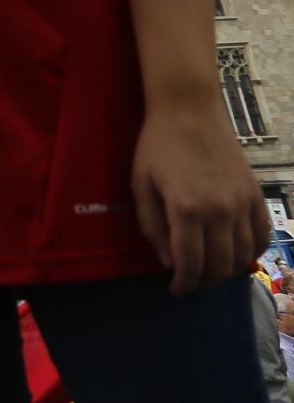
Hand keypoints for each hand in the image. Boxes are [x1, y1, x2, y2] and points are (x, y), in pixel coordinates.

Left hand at [132, 98, 270, 292]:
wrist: (189, 112)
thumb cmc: (157, 147)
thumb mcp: (141, 186)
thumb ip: (153, 228)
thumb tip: (169, 262)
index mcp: (186, 209)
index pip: (191, 264)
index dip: (183, 285)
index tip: (176, 290)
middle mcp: (220, 212)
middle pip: (219, 266)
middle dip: (203, 282)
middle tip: (190, 281)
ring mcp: (243, 204)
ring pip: (243, 256)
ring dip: (227, 272)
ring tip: (209, 270)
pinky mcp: (257, 196)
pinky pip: (262, 237)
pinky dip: (252, 254)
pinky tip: (236, 255)